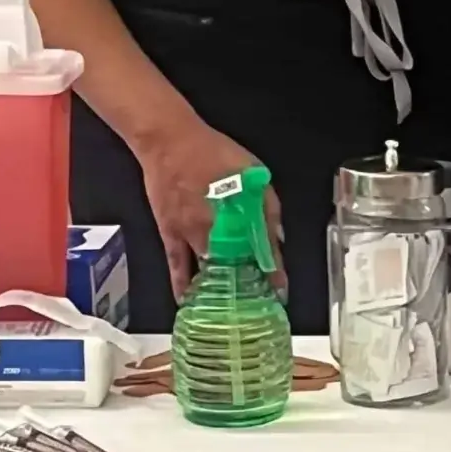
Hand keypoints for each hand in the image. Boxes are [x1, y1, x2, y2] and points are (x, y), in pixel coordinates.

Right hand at [137, 118, 283, 300]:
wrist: (169, 141)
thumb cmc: (214, 153)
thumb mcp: (253, 172)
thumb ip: (267, 206)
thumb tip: (276, 238)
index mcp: (240, 213)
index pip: (262, 250)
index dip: (274, 272)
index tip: (281, 290)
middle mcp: (217, 228)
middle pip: (237, 265)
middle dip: (247, 286)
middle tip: (255, 305)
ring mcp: (190, 233)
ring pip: (208, 270)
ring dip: (219, 290)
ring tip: (228, 310)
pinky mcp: (168, 233)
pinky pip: (176, 266)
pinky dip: (183, 285)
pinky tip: (188, 302)